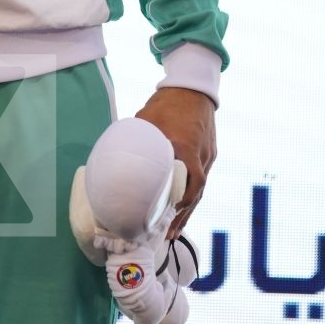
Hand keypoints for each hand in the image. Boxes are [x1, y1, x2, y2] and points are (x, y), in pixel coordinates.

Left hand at [135, 87, 215, 238]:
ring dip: (188, 211)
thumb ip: (136, 136)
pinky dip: (192, 195)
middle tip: (169, 235)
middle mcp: (201, 156)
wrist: (194, 88)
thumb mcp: (148, 117)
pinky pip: (202, 179)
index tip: (167, 219)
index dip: (181, 205)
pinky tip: (183, 206)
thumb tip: (115, 154)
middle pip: (196, 194)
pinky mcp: (210, 154)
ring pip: (200, 190)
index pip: (190, 184)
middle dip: (183, 217)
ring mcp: (208, 156)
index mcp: (186, 147)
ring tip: (175, 230)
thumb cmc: (168, 102)